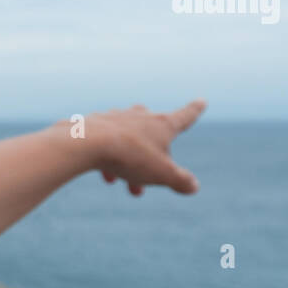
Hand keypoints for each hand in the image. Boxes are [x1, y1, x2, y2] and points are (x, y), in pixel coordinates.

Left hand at [88, 100, 205, 195]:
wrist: (86, 143)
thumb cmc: (130, 156)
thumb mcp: (162, 174)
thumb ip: (180, 180)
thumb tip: (193, 186)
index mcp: (162, 124)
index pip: (185, 116)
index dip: (194, 110)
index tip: (202, 101)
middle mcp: (140, 116)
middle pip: (153, 134)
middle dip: (152, 158)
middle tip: (143, 182)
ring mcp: (115, 118)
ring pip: (127, 142)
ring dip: (127, 164)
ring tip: (120, 182)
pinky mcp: (94, 124)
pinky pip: (105, 143)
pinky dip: (108, 160)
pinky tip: (105, 176)